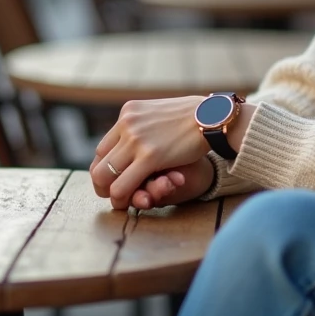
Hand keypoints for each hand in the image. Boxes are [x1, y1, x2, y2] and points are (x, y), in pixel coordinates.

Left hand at [91, 96, 208, 209]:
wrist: (215, 116)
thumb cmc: (196, 116)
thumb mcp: (161, 112)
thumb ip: (146, 124)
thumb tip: (139, 137)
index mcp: (129, 112)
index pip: (103, 146)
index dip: (105, 167)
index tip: (113, 179)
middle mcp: (127, 123)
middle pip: (99, 161)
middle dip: (102, 182)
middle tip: (111, 193)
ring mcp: (136, 139)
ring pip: (104, 175)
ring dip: (109, 192)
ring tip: (119, 200)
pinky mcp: (149, 156)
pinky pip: (122, 185)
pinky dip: (120, 198)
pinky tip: (127, 203)